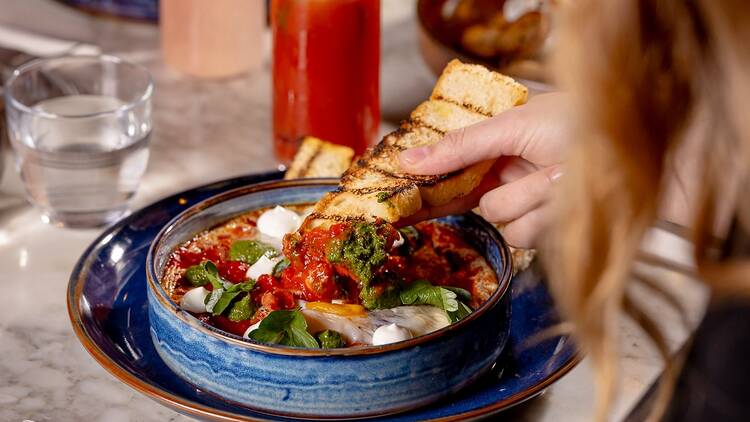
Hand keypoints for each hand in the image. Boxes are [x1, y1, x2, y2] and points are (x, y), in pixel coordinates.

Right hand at [398, 93, 569, 247]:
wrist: (626, 152)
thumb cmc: (576, 122)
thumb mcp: (514, 124)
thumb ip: (460, 146)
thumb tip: (407, 160)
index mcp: (496, 141)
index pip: (447, 162)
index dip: (420, 177)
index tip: (391, 191)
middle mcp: (506, 172)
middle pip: (457, 196)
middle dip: (437, 200)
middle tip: (403, 212)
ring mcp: (524, 201)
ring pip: (494, 214)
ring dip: (522, 195)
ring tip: (553, 174)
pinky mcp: (541, 228)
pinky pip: (519, 233)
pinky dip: (541, 214)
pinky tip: (560, 195)